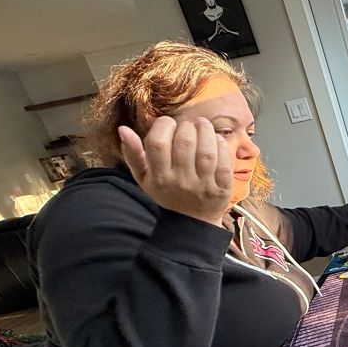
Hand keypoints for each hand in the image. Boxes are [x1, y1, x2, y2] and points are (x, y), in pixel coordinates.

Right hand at [118, 116, 232, 225]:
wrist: (191, 222)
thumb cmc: (166, 193)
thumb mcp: (144, 177)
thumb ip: (133, 154)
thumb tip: (123, 129)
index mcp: (159, 177)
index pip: (158, 143)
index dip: (164, 125)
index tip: (169, 124)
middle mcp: (180, 182)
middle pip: (185, 142)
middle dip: (187, 126)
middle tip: (188, 126)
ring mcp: (203, 186)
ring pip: (206, 151)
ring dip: (206, 131)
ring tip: (203, 125)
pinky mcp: (222, 190)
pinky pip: (224, 162)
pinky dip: (221, 146)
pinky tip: (216, 140)